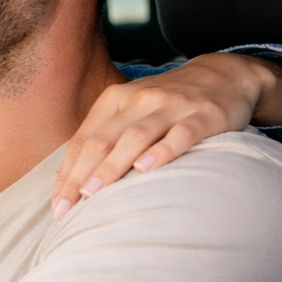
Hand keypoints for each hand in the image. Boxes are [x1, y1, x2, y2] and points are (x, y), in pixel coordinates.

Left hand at [51, 53, 281, 217]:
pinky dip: (162, 151)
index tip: (57, 205)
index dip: (67, 173)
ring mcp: (172, 106)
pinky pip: (180, 134)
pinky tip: (146, 169)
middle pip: (103, 140)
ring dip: (112, 166)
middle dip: (80, 175)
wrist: (225, 74)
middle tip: (66, 207)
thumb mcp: (131, 109)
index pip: (83, 140)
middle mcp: (139, 100)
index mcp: (115, 99)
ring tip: (93, 193)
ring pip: (135, 137)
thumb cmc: (168, 102)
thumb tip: (68, 174)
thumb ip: (104, 136)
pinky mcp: (203, 115)